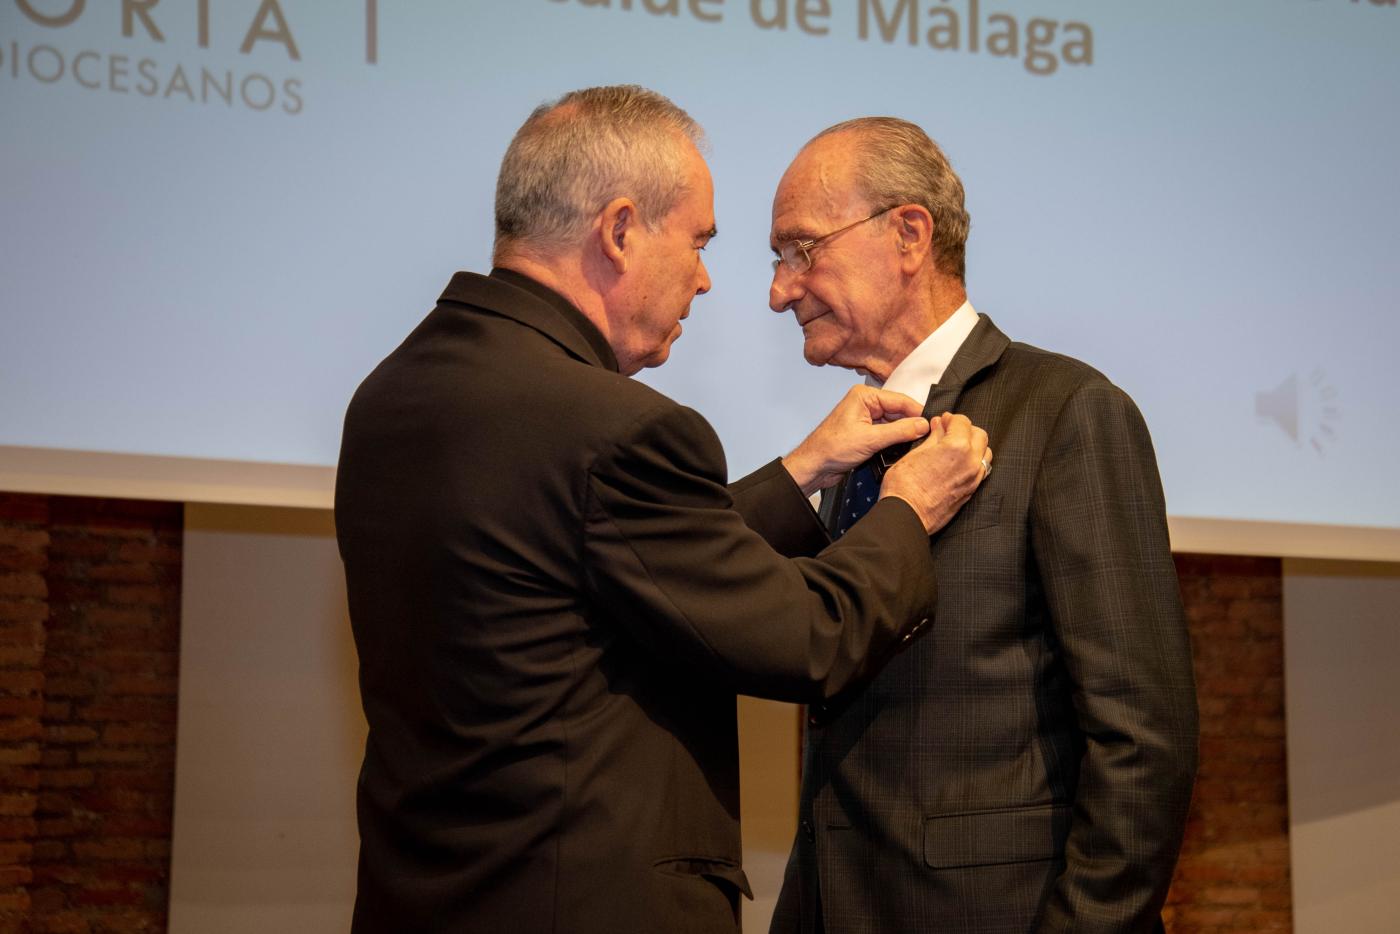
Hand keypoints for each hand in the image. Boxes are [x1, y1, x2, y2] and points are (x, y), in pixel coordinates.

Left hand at [782, 386, 932, 496]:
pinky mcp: (866, 433)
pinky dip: (895, 440)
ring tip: (917, 443)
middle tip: (928, 436)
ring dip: (903, 434)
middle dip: (912, 424)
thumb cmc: (830, 448)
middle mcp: (866, 404)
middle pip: (899, 411)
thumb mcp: (870, 440)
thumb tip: (922, 425)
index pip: (900, 400)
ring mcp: (866, 418)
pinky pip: (887, 433)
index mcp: (864, 396)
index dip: (918, 412)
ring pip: (894, 423)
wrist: (814, 466)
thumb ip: (899, 432)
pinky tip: (903, 448)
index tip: (933, 423)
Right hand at [880, 412, 990, 533]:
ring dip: (973, 445)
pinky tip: (959, 463)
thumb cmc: (905, 487)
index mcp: (957, 447)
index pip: (962, 421)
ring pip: (985, 452)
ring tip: (956, 446)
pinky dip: (974, 461)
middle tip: (948, 431)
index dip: (950, 418)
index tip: (942, 421)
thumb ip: (933, 437)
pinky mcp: (971, 491)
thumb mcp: (915, 453)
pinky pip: (981, 469)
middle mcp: (970, 461)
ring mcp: (973, 478)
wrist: (907, 514)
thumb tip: (938, 426)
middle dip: (965, 429)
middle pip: (979, 434)